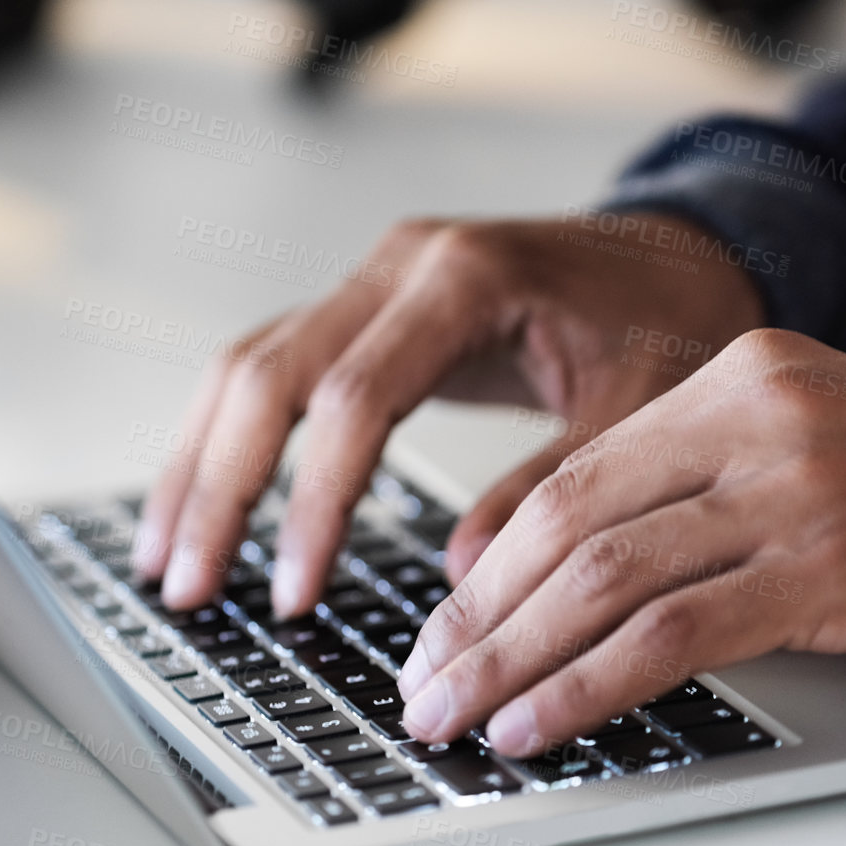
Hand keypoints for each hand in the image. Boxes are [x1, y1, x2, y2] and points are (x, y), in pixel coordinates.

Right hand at [135, 212, 763, 612]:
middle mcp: (402, 264)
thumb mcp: (633, 413)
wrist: (679, 255)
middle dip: (221, 489)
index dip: (313, 503)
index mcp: (466, 278)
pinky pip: (273, 364)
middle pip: (270, 373)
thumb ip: (548, 491)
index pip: (354, 399)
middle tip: (189, 586)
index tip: (293, 591)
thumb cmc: (666, 321)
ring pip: (250, 364)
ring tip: (166, 557)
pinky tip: (202, 495)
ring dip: (201, 463)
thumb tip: (462, 577)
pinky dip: (229, 435)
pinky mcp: (368, 306)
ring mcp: (376, 278)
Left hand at [397, 328, 845, 755]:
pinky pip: (673, 636)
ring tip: (453, 718)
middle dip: (477, 621)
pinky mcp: (836, 567)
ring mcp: (800, 487)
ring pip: (604, 582)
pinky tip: (538, 724)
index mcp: (742, 374)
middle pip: (570, 526)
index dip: (489, 566)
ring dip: (510, 662)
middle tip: (420, 685)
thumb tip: (558, 584)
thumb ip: (693, 493)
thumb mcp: (807, 459)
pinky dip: (586, 687)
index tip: (441, 629)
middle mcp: (763, 414)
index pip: (574, 477)